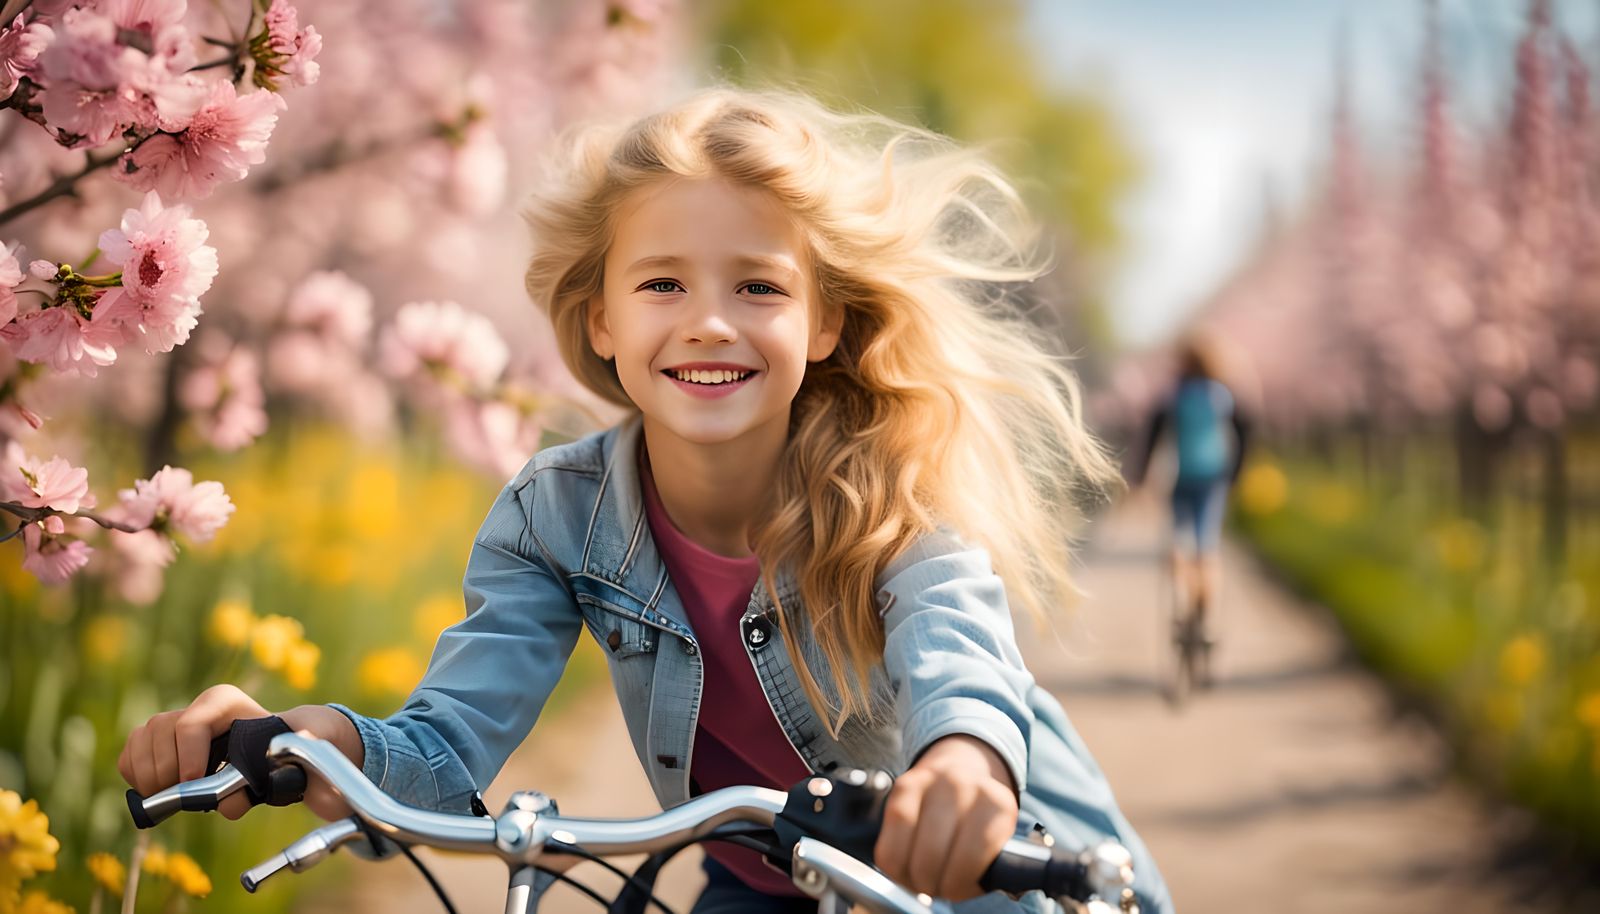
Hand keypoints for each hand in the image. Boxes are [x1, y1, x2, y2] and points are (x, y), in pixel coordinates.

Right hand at [117, 684, 363, 821]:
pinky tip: (152, 790)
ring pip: (143, 737)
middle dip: (165, 768)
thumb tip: (228, 805)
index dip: (188, 755)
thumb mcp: (284, 757)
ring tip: (166, 796)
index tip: (191, 782)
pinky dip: (134, 771)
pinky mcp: (159, 741)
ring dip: (147, 772)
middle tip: (179, 795)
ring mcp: (175, 721)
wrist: (279, 749)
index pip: (193, 722)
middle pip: (161, 729)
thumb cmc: (283, 749)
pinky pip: (131, 751)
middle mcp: (197, 707)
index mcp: (226, 702)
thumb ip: (262, 779)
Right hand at [873, 734, 1018, 901]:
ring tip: (918, 879)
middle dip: (931, 880)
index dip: (958, 883)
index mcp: (996, 804)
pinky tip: (903, 864)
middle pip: (934, 852)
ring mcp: (931, 780)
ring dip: (910, 873)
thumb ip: (986, 869)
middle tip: (934, 887)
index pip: (971, 856)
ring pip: (908, 845)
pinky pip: (890, 834)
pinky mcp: (904, 785)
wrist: (962, 777)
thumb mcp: (994, 847)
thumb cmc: (976, 828)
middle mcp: (963, 785)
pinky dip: (892, 859)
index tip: (955, 889)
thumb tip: (962, 887)